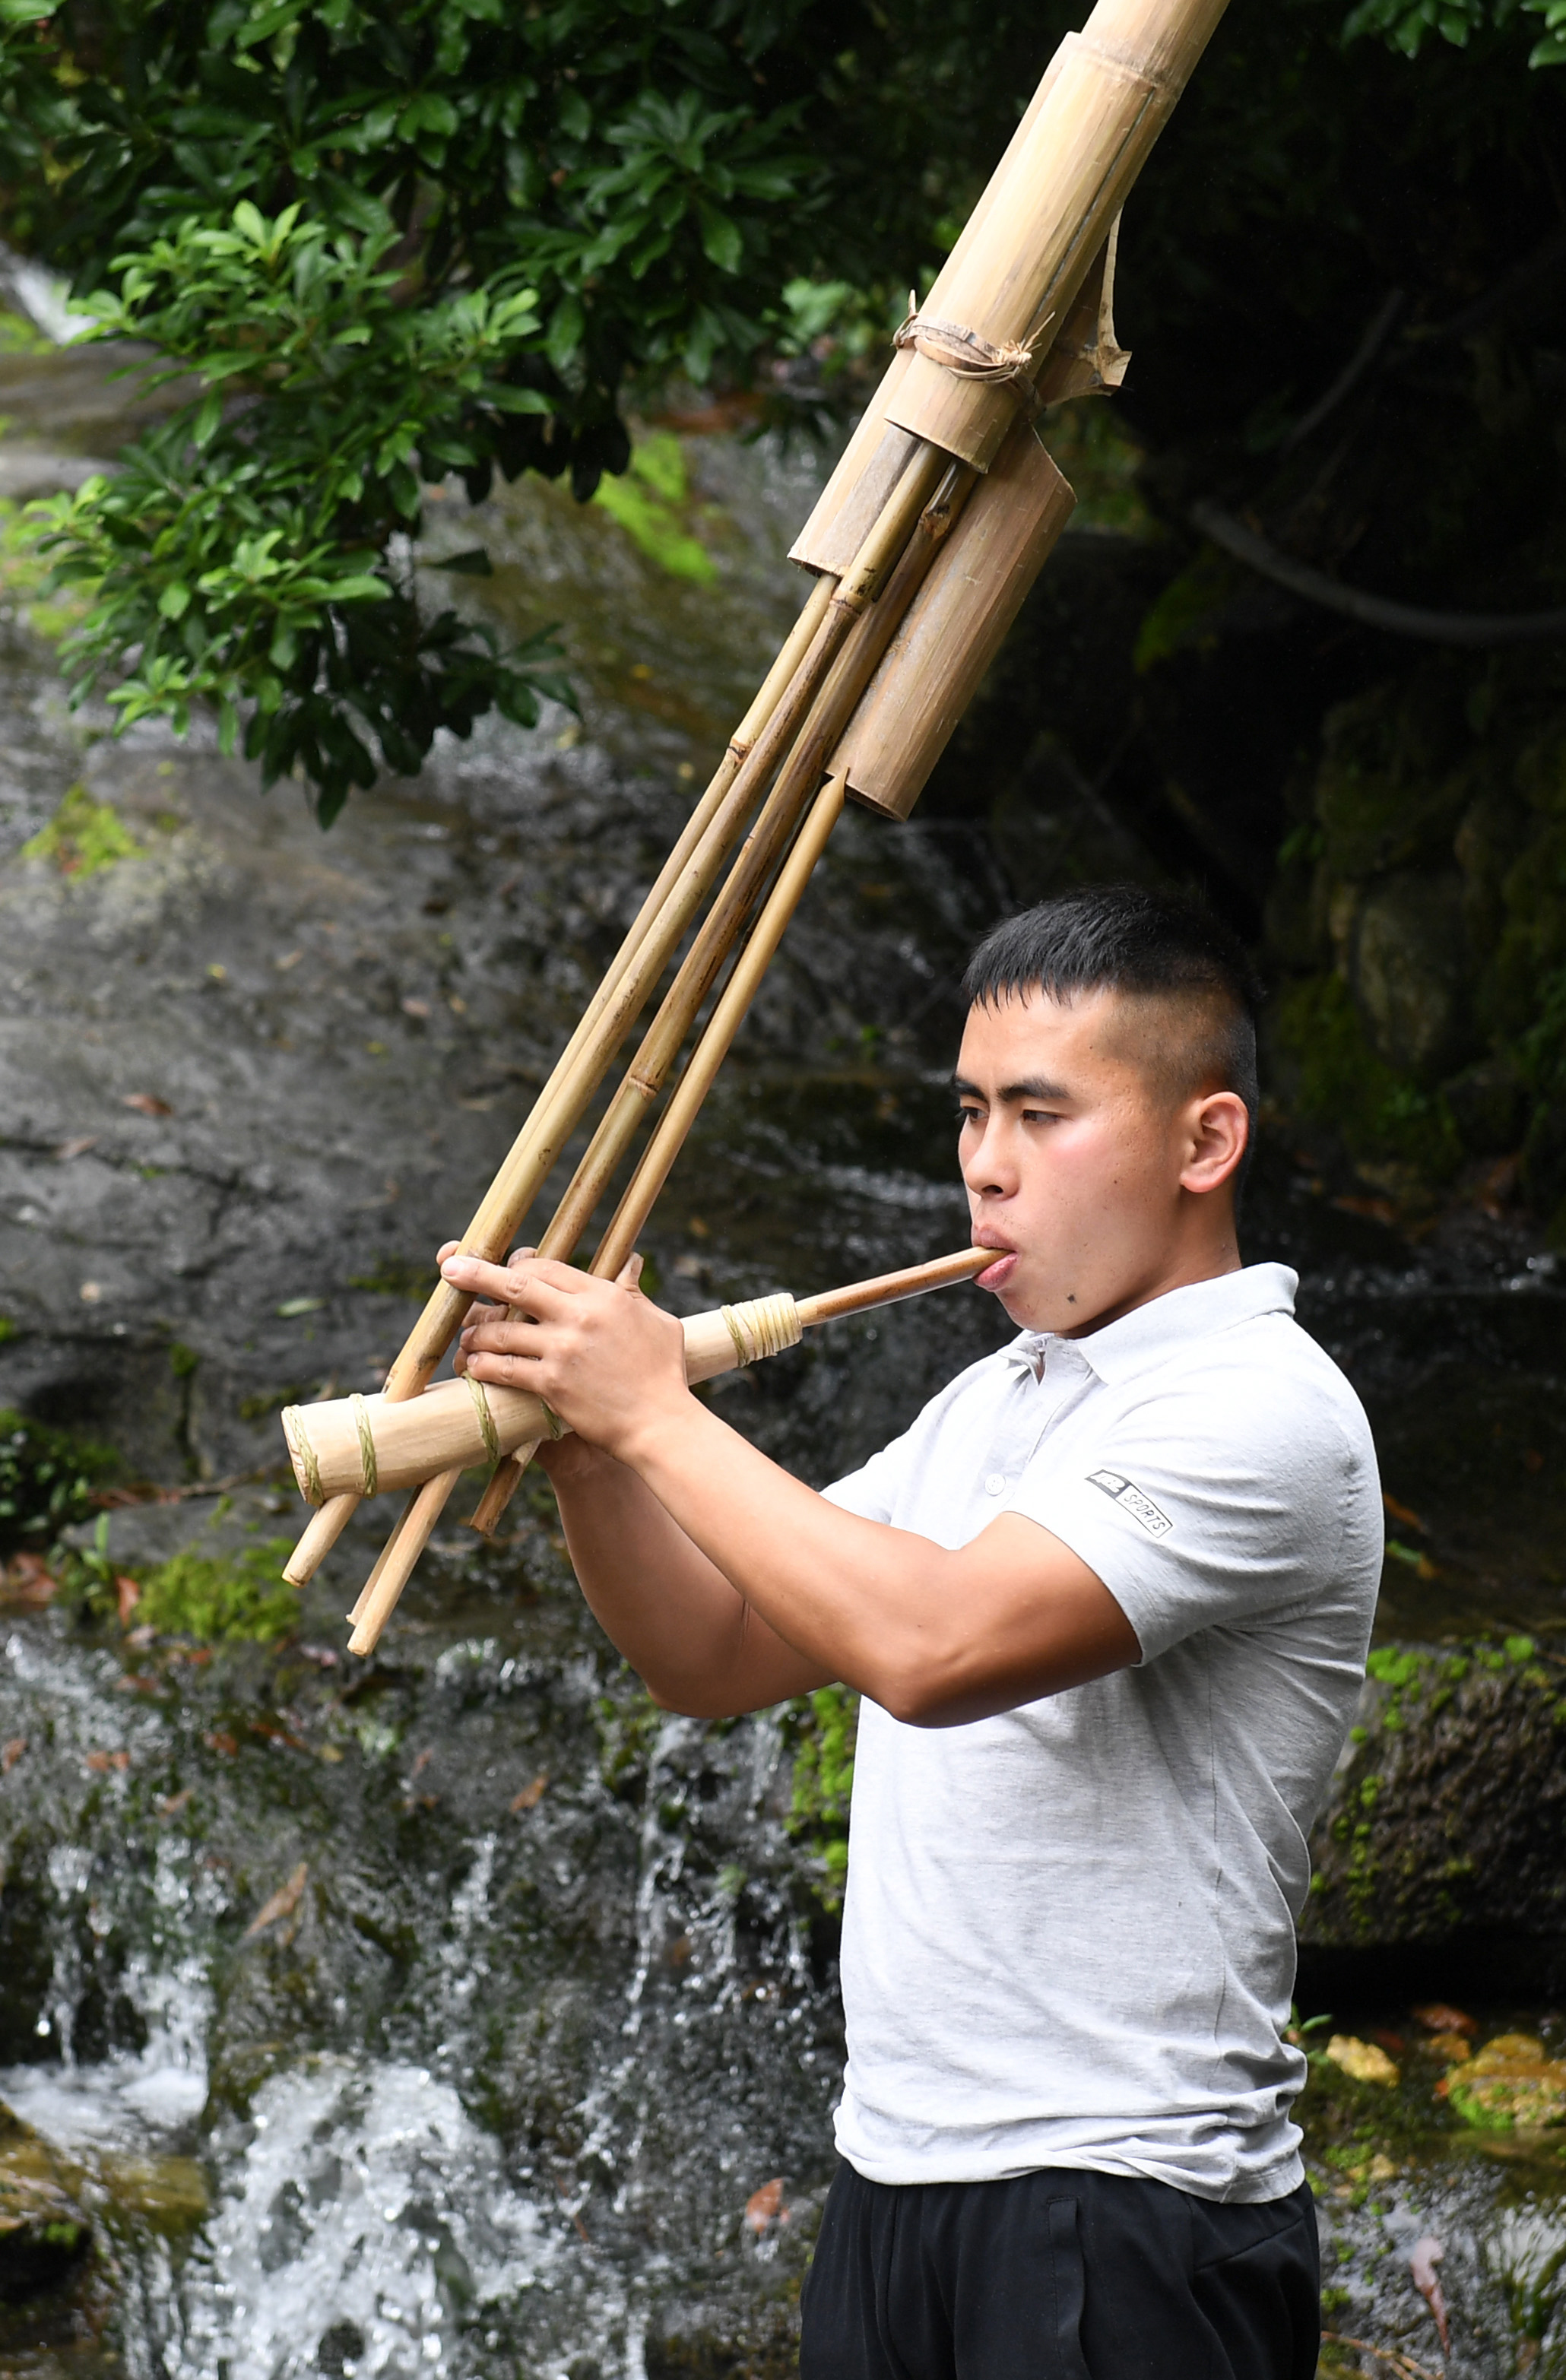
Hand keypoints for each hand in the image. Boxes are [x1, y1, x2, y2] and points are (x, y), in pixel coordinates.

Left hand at [438, 1245, 688, 1462]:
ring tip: (465, 1337)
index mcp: (603, 1296)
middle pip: (515, 1286)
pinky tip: (474, 1365)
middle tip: (449, 1268)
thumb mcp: (658, 1322)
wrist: (661, 1424)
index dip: (518, 1266)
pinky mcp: (551, 1384)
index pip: (547, 1268)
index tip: (502, 1268)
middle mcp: (579, 1316)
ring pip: (502, 1331)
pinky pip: (504, 1369)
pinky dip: (484, 1365)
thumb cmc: (665, 1374)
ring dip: (477, 1332)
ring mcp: (562, 1350)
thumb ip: (634, 1292)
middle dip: (476, 1274)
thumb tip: (631, 1263)